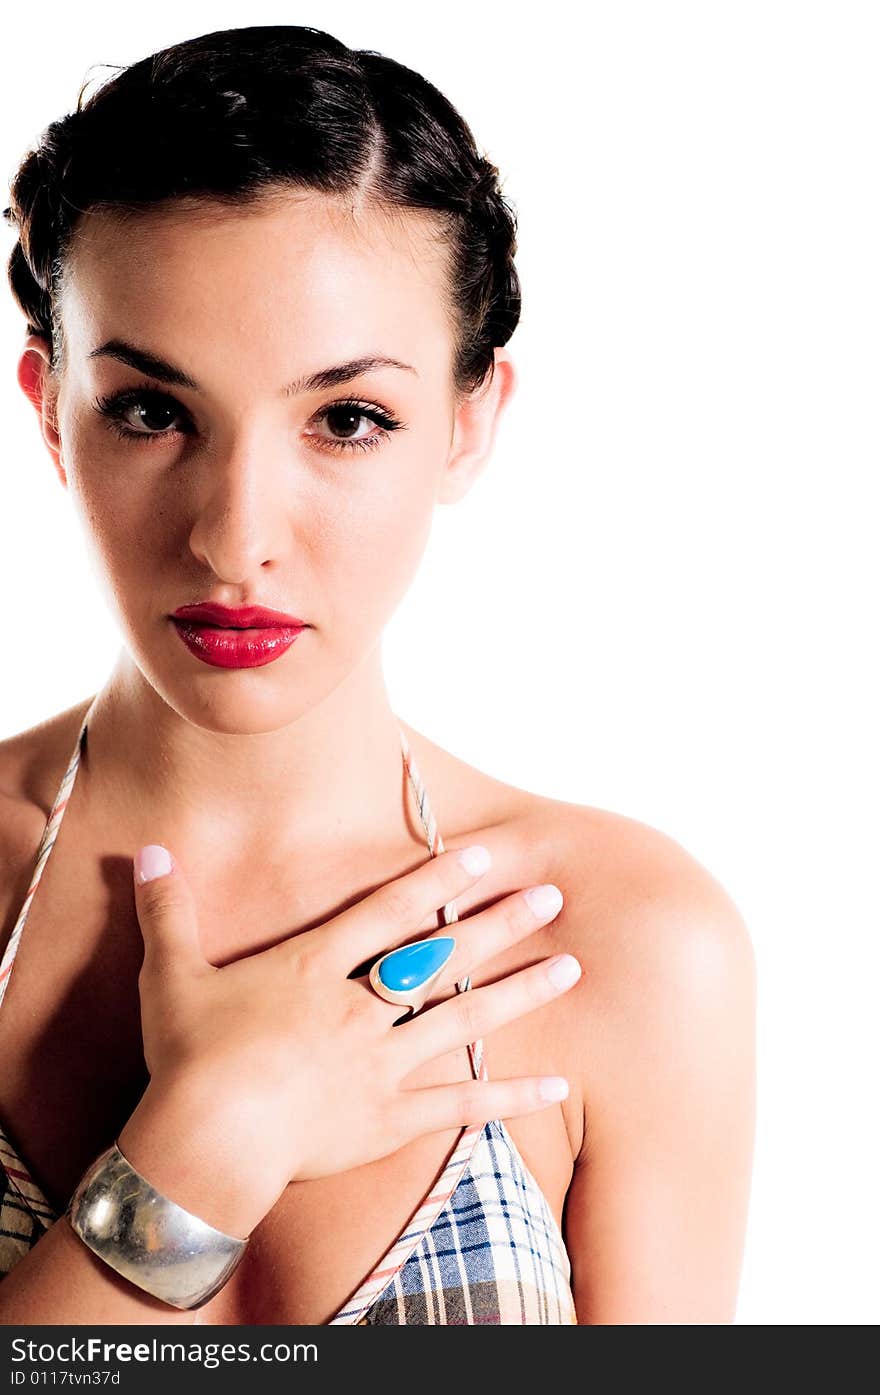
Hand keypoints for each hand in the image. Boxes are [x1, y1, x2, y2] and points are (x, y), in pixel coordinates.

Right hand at [121, 841, 579, 1230]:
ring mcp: (380, 1064)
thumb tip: (150, 850)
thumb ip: (168, 910)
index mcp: (313, 968)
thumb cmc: (186, 1056)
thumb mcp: (170, 974)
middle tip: (552, 895)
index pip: (388, 912)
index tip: (484, 854)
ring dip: (520, 992)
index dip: (437, 879)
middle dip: (500, 922)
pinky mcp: (389, 1118)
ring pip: (464, 1018)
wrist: (206, 1141)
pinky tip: (558, 1084)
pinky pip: (460, 1104)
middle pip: (442, 956)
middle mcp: (359, 1008)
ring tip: (572, 967)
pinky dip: (509, 1095)